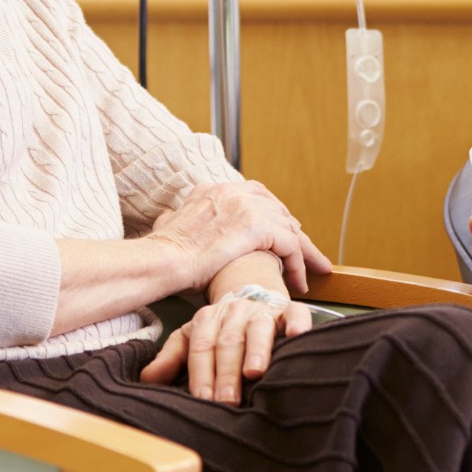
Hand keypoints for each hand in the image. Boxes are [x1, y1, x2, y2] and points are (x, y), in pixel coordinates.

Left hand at [140, 291, 313, 401]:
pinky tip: (297, 337)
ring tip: (255, 373)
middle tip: (227, 401)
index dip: (201, 373)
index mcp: (208, 319)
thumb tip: (146, 381)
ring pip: (260, 329)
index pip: (202, 347)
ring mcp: (263, 311)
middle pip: (229, 342)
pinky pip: (296, 314)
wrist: (252, 291)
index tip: (201, 398)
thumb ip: (171, 359)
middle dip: (227, 372)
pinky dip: (298, 324)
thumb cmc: (223, 328)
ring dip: (257, 351)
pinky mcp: (290, 310)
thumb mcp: (193, 339)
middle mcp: (235, 312)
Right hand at [150, 181, 332, 293]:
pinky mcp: (257, 226)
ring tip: (310, 273)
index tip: (283, 233)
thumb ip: (177, 216)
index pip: (257, 196)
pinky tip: (299, 282)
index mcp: (216, 189)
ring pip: (289, 228)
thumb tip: (171, 218)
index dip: (274, 216)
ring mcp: (247, 206)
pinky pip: (290, 245)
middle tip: (307, 254)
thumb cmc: (163, 253)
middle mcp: (234, 192)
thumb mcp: (170, 223)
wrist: (161, 261)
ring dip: (302, 252)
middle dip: (294, 233)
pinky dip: (299, 265)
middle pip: (278, 210)